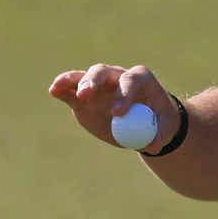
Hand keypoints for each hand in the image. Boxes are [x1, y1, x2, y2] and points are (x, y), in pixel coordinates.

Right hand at [49, 64, 179, 150]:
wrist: (144, 123)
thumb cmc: (157, 120)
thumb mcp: (164, 127)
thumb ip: (159, 135)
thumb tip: (154, 145)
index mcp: (140, 79)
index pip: (131, 80)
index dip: (124, 94)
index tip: (118, 113)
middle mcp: (117, 76)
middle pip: (103, 73)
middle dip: (93, 82)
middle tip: (85, 95)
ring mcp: (99, 85)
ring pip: (84, 77)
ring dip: (74, 82)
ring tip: (60, 86)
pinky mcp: (84, 97)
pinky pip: (72, 90)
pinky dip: (63, 89)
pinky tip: (54, 90)